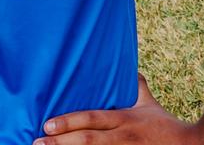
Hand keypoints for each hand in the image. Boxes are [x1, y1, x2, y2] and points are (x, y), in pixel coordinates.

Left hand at [35, 75, 200, 144]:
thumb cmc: (166, 126)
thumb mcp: (148, 104)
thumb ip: (135, 87)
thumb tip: (128, 67)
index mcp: (124, 120)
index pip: (92, 119)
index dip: (69, 122)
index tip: (47, 125)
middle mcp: (123, 138)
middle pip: (89, 141)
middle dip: (61, 142)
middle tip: (38, 142)